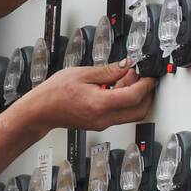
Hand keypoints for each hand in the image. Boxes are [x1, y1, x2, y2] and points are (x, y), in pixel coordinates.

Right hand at [20, 60, 156, 132]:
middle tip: (139, 76)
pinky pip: (120, 115)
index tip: (150, 75)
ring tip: (123, 79)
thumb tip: (126, 66)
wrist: (40, 111)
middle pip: (139, 110)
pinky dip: (124, 102)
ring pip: (131, 114)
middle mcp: (104, 118)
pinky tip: (115, 88)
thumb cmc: (54, 93)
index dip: (146, 84)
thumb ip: (108, 71)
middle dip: (145, 93)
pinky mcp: (100, 124)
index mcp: (100, 104)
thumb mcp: (82, 73)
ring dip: (134, 97)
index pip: (134, 96)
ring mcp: (102, 123)